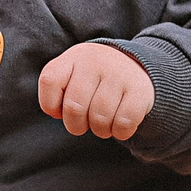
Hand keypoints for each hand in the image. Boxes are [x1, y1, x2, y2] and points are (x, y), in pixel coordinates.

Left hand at [38, 42, 154, 140]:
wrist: (137, 65)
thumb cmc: (95, 79)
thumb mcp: (73, 74)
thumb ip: (57, 91)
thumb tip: (57, 113)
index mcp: (73, 57)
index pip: (49, 81)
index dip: (50, 104)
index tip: (60, 109)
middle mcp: (95, 62)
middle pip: (74, 107)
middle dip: (75, 125)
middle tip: (83, 124)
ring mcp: (119, 74)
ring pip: (99, 118)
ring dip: (99, 130)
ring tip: (102, 125)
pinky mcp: (140, 90)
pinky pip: (124, 123)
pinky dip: (120, 132)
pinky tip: (119, 127)